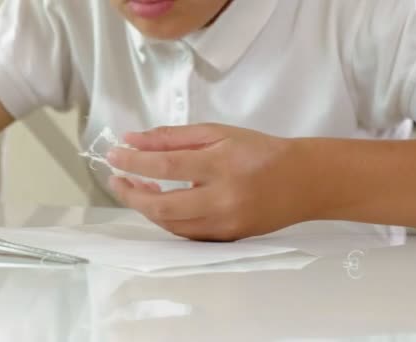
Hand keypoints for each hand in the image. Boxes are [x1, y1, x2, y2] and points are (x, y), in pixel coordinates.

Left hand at [107, 123, 314, 240]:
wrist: (302, 182)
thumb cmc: (258, 151)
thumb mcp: (218, 133)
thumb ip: (173, 137)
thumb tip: (132, 139)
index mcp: (222, 165)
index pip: (166, 165)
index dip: (134, 161)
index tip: (113, 155)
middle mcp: (223, 199)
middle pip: (162, 206)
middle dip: (131, 193)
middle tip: (116, 178)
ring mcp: (225, 224)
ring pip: (171, 225)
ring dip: (145, 207)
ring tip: (136, 186)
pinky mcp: (227, 239)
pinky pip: (185, 234)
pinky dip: (166, 219)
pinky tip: (158, 203)